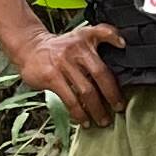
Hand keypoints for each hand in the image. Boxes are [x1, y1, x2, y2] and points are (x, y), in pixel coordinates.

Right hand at [13, 21, 127, 127]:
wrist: (30, 48)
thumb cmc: (61, 46)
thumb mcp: (81, 34)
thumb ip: (102, 35)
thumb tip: (123, 44)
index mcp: (85, 39)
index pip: (104, 35)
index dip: (115, 40)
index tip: (125, 51)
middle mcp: (76, 50)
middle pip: (100, 73)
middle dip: (112, 94)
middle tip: (119, 108)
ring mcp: (63, 64)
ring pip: (86, 90)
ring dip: (96, 109)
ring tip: (103, 120)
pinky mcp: (52, 77)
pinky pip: (70, 99)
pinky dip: (79, 113)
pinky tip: (84, 120)